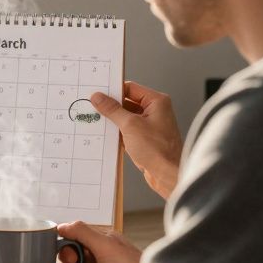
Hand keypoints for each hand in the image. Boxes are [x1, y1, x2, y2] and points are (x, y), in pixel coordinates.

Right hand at [91, 81, 182, 197]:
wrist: (167, 175)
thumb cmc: (158, 150)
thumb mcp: (130, 125)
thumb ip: (113, 110)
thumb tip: (99, 98)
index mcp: (157, 102)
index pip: (130, 88)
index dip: (113, 90)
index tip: (98, 94)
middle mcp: (155, 111)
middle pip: (127, 102)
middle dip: (111, 107)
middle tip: (94, 108)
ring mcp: (150, 125)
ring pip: (126, 116)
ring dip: (113, 120)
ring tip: (99, 122)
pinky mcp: (145, 137)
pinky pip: (127, 129)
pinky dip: (117, 132)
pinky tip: (106, 135)